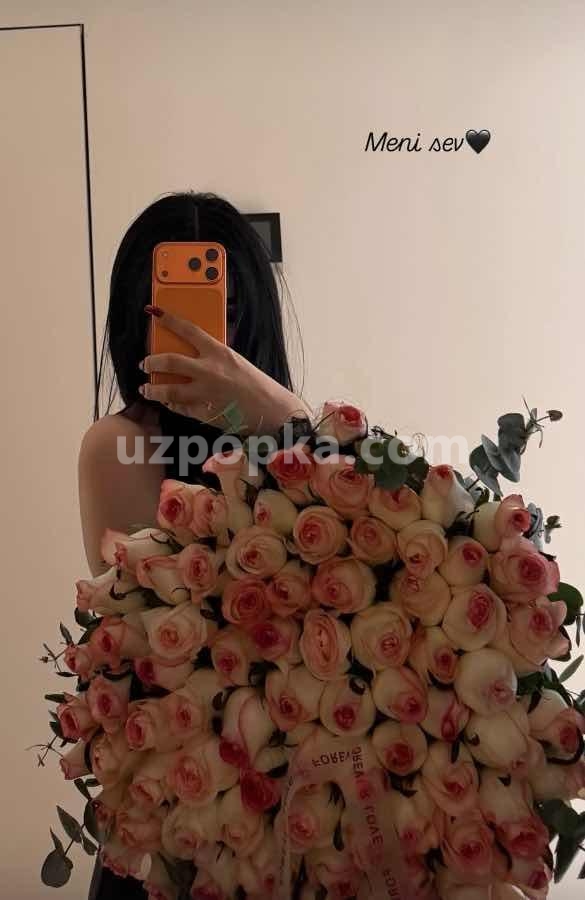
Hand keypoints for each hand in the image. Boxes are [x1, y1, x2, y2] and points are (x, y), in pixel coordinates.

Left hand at [139, 306, 309, 433]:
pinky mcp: (203, 413)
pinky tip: (166, 402)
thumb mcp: (236, 362)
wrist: (271, 411)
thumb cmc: (257, 386)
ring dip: (152, 389)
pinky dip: (170, 404)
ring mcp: (204, 393)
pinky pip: (179, 407)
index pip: (188, 330)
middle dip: (151, 361)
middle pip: (169, 361)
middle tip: (146, 363)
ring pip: (167, 390)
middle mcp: (209, 371)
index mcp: (219, 353)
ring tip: (146, 388)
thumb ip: (215, 356)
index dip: (168, 320)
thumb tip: (195, 351)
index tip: (155, 313)